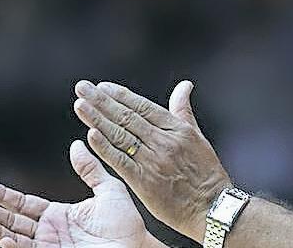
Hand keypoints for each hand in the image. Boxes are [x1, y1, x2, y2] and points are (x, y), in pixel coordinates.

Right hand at [0, 141, 152, 247]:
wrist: (137, 247)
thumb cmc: (127, 224)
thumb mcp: (108, 190)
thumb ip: (90, 169)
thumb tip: (77, 144)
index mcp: (60, 215)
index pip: (25, 204)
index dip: (5, 196)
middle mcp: (51, 232)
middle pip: (13, 219)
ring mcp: (50, 247)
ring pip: (14, 236)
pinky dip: (13, 245)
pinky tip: (3, 235)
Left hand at [73, 79, 231, 240]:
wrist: (212, 206)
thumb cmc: (206, 172)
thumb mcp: (197, 136)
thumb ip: (183, 110)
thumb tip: (184, 85)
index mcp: (177, 129)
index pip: (143, 107)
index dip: (121, 95)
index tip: (102, 86)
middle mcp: (164, 141)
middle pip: (127, 117)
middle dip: (102, 101)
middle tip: (82, 88)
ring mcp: (153, 160)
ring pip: (120, 136)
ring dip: (97, 119)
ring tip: (80, 105)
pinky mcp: (145, 181)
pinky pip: (121, 161)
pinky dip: (105, 147)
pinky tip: (90, 135)